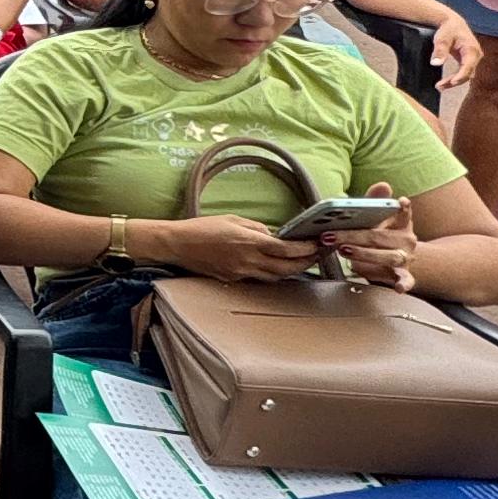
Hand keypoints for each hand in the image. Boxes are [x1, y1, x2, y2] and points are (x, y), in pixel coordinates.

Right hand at [160, 215, 323, 283]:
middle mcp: (248, 261)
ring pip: (276, 277)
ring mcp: (241, 273)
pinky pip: (260, 278)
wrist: (178, 244)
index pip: (287, 249)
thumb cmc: (202, 228)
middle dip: (307, 262)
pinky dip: (273, 273)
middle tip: (320, 254)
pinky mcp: (234, 279)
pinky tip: (279, 266)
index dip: (306, 248)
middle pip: (287, 268)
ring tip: (304, 261)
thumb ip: (256, 228)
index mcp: (250, 242)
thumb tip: (272, 235)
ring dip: (293, 270)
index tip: (318, 243)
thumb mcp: (233, 219)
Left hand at [331, 184, 421, 294]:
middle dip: (354, 236)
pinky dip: (403, 283)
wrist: (398, 258)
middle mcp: (406, 240)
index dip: (403, 208)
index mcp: (401, 223)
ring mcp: (405, 258)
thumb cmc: (380, 235)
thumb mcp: (377, 218)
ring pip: (389, 257)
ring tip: (344, 251)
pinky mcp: (403, 275)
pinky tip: (398, 287)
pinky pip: (406, 280)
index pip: (403, 213)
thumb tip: (383, 185)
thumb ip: (375, 202)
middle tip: (331, 235)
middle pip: (381, 237)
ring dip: (365, 254)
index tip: (400, 202)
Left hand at [425, 13, 480, 86]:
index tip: (452, 83)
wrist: (453, 24)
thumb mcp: (442, 38)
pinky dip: (455, 78)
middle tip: (439, 86)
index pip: (468, 66)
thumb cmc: (448, 30)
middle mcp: (476, 55)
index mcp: (472, 49)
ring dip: (454, 82)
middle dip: (455, 81)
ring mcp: (473, 59)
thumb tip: (435, 64)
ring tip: (439, 86)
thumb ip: (440, 51)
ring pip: (466, 75)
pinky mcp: (469, 61)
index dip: (461, 76)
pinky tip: (445, 83)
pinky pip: (463, 73)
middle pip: (467, 73)